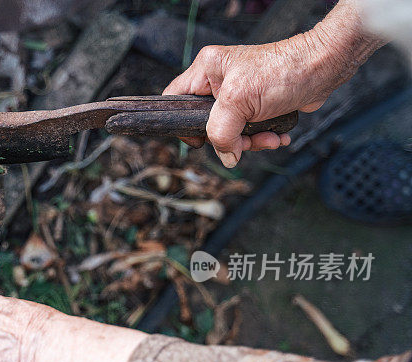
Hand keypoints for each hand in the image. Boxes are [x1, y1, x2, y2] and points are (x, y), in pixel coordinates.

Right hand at [163, 1, 381, 167]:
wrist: (324, 68)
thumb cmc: (284, 70)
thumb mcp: (240, 101)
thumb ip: (221, 132)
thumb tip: (225, 156)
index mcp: (207, 70)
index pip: (175, 99)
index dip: (182, 123)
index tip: (200, 139)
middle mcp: (220, 81)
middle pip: (206, 123)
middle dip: (228, 138)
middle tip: (243, 141)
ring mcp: (240, 95)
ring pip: (230, 132)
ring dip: (249, 142)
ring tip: (268, 138)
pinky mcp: (258, 105)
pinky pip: (250, 131)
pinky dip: (262, 138)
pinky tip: (276, 135)